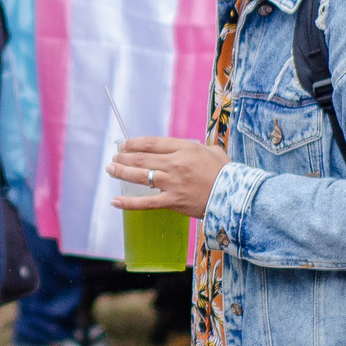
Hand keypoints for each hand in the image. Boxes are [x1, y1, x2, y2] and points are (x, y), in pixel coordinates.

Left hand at [106, 136, 225, 217]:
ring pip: (140, 176)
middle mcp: (175, 164)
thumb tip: (187, 149)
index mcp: (184, 148)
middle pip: (142, 158)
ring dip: (122, 172)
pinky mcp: (173, 201)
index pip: (152, 143)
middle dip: (124, 157)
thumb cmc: (226, 172)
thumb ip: (197, 148)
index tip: (124, 145)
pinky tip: (115, 202)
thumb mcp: (213, 151)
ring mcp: (173, 183)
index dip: (134, 143)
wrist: (235, 196)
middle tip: (114, 157)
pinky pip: (146, 202)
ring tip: (110, 170)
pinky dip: (129, 203)